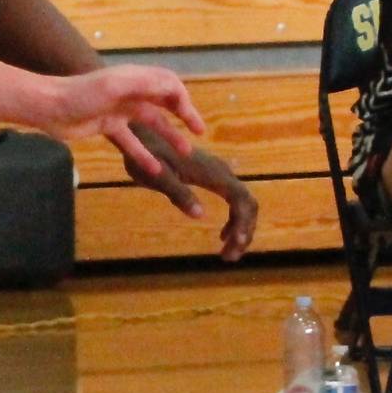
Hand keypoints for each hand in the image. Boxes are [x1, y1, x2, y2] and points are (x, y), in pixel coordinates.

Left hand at [45, 66, 207, 174]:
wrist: (48, 107)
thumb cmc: (80, 94)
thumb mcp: (116, 85)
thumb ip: (146, 84)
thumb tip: (175, 88)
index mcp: (135, 79)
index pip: (169, 85)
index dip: (185, 100)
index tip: (193, 122)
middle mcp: (131, 92)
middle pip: (164, 102)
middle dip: (184, 116)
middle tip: (200, 133)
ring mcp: (119, 110)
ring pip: (151, 124)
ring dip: (168, 137)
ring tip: (184, 153)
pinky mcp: (107, 126)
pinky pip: (131, 142)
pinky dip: (143, 154)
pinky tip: (154, 169)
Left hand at [122, 129, 258, 261]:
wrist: (144, 134)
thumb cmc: (147, 155)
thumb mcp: (158, 176)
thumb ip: (178, 194)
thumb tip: (199, 215)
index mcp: (213, 173)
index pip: (241, 200)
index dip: (242, 224)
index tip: (235, 246)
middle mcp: (222, 172)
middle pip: (248, 204)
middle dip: (244, 232)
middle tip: (229, 258)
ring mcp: (220, 174)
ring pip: (243, 203)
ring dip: (240, 229)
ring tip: (227, 254)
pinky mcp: (213, 176)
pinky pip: (233, 199)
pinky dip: (233, 220)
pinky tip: (221, 235)